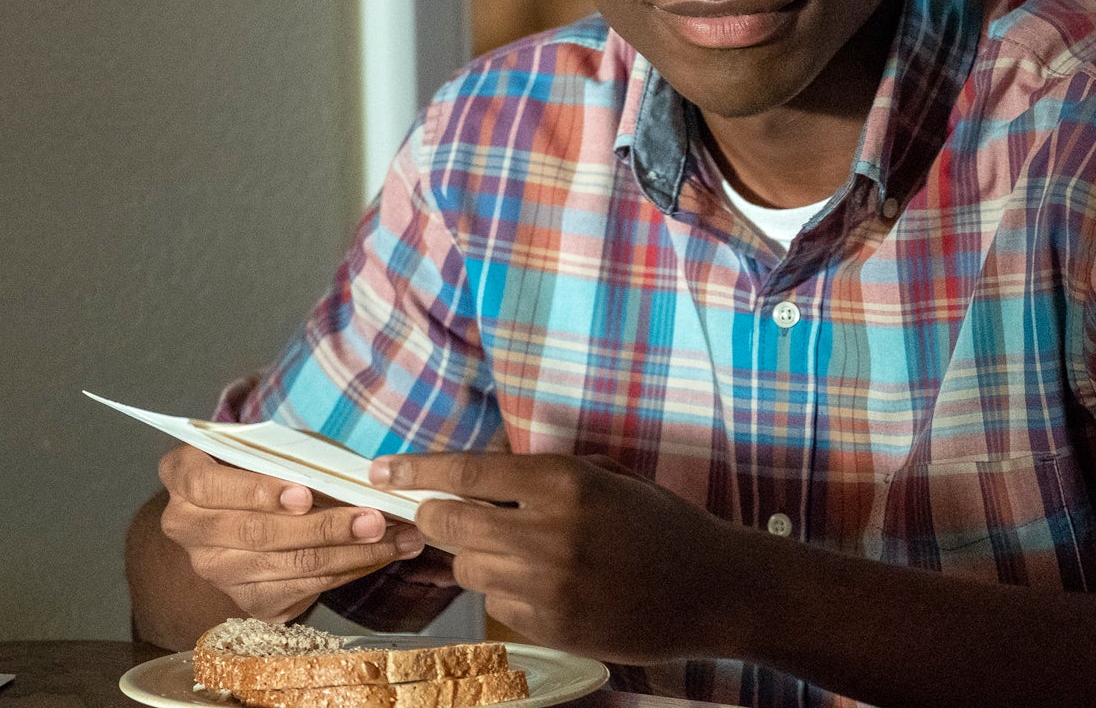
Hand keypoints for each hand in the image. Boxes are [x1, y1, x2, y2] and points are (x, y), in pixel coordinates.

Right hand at [157, 444, 426, 621]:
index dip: (257, 491)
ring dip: (350, 553)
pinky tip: (382, 555)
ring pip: (287, 565)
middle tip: (375, 519)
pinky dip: (349, 571)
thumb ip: (296, 453)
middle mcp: (188, 528)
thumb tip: (353, 472)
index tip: (305, 494)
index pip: (207, 485)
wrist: (247, 511)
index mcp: (183, 476)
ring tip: (396, 538)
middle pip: (257, 533)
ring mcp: (216, 570)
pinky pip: (303, 590)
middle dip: (324, 527)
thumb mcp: (273, 444)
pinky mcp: (247, 601)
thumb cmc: (265, 462)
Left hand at [371, 451, 755, 664]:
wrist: (712, 589)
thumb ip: (542, 472)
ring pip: (466, 567)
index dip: (417, 469)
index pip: (468, 472)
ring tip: (518, 549)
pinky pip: (497, 603)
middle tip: (443, 512)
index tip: (383, 469)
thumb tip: (479, 470)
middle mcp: (548, 532)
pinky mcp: (551, 626)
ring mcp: (547, 585)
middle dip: (435, 515)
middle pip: (449, 522)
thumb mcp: (606, 476)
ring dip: (476, 555)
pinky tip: (546, 582)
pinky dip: (507, 589)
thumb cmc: (661, 524)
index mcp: (564, 483)